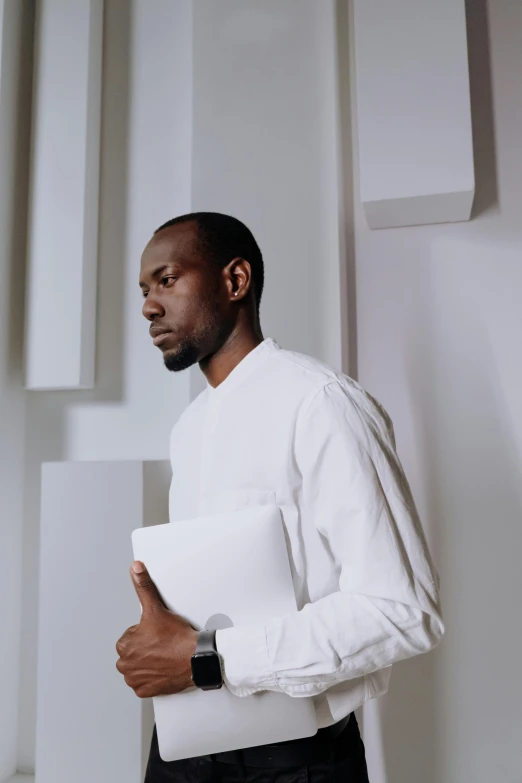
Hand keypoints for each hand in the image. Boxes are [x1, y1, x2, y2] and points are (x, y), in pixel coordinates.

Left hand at [115, 561, 198, 697]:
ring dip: (147, 663)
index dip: (145, 633)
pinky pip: (144, 684)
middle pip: (132, 653)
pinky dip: (152, 678)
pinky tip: (163, 669)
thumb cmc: (177, 637)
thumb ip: (143, 587)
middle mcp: (126, 665)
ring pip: (137, 668)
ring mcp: (136, 680)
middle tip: (162, 644)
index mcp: (124, 646)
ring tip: (164, 655)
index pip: (130, 637)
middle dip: (145, 649)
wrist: (196, 659)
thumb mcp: (156, 608)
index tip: (157, 633)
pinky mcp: (146, 691)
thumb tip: (135, 568)